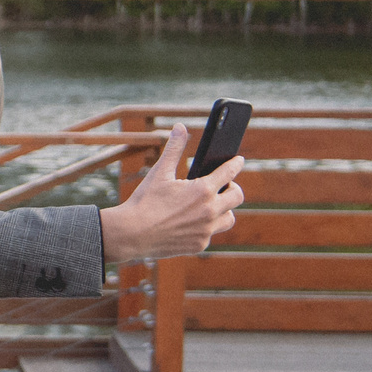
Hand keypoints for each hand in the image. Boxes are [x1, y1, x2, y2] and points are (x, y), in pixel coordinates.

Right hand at [97, 125, 241, 262]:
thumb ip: (174, 149)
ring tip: (212, 204)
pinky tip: (195, 221)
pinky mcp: (200, 245)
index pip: (229, 172)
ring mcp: (206, 230)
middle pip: (237, 197)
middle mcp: (210, 211)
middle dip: (233, 188)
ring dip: (224, 210)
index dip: (236, 163)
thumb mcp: (159, 172)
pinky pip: (211, 233)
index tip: (239, 160)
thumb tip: (180, 127)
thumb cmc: (145, 201)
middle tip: (224, 185)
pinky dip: (206, 226)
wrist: (132, 234)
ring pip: (229, 218)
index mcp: (202, 190)